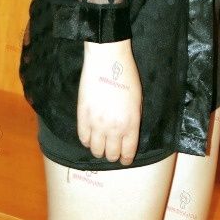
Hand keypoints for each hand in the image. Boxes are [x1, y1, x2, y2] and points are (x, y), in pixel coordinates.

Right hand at [77, 38, 141, 164]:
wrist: (108, 59)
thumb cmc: (126, 76)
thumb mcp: (137, 101)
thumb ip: (132, 121)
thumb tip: (127, 135)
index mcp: (130, 124)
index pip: (127, 152)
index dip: (125, 159)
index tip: (124, 160)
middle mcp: (113, 128)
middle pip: (111, 154)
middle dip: (113, 155)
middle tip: (112, 151)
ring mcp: (96, 123)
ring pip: (95, 150)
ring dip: (99, 150)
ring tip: (100, 145)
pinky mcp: (82, 116)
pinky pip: (83, 138)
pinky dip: (86, 140)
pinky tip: (90, 136)